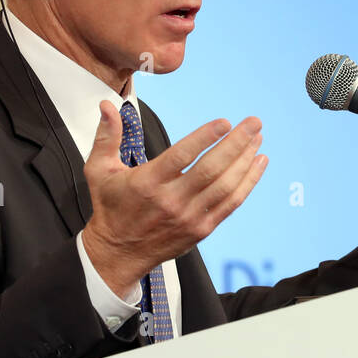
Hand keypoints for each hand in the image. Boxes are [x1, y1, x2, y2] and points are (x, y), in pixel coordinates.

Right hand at [82, 102, 267, 296]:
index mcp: (147, 182)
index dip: (204, 138)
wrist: (118, 253)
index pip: (181, 156)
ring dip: (245, 160)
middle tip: (254, 122)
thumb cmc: (110, 207)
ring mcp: (189, 217)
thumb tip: (106, 105)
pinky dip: (248, 183)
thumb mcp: (99, 170)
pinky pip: (230, 204)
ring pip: (225, 186)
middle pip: (211, 169)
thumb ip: (107, 136)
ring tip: (258, 138)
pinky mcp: (202, 229)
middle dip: (237, 143)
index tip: (225, 122)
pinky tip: (258, 163)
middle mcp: (171, 200)